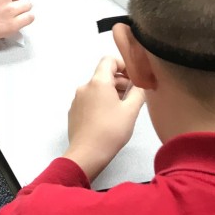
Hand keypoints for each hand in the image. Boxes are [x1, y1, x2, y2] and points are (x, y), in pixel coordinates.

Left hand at [63, 56, 145, 180]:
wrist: (87, 154)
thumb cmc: (111, 131)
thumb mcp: (131, 111)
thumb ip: (138, 92)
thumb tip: (140, 84)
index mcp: (98, 82)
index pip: (109, 60)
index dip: (123, 64)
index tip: (134, 77)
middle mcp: (84, 87)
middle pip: (103, 75)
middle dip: (120, 81)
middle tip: (134, 96)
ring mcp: (77, 99)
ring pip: (97, 88)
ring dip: (111, 93)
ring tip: (123, 109)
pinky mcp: (74, 112)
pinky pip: (89, 100)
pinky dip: (101, 102)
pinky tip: (109, 118)